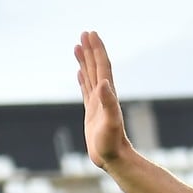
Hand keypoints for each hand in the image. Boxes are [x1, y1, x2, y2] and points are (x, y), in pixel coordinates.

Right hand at [74, 31, 130, 171]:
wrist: (114, 158)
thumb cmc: (112, 143)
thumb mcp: (110, 122)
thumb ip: (108, 103)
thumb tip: (104, 83)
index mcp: (107, 94)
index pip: (102, 67)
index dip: (97, 50)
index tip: (91, 34)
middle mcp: (103, 95)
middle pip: (96, 67)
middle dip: (91, 50)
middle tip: (84, 33)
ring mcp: (97, 103)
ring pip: (90, 76)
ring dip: (85, 61)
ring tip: (78, 46)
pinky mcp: (91, 112)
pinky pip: (85, 90)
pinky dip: (83, 79)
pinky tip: (80, 73)